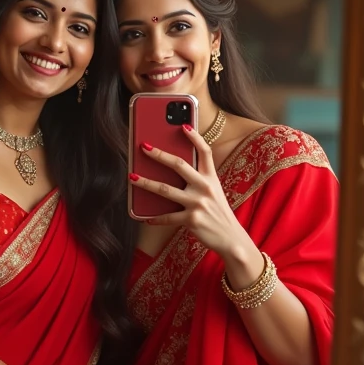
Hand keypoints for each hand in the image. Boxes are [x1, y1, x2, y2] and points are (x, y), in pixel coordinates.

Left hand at [129, 126, 244, 257]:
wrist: (231, 238)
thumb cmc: (218, 213)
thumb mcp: (213, 192)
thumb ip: (198, 180)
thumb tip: (172, 170)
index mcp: (212, 177)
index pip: (205, 151)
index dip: (194, 137)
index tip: (182, 125)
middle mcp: (205, 187)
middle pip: (179, 165)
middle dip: (159, 154)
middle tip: (143, 147)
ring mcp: (198, 203)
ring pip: (166, 189)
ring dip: (146, 183)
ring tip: (132, 177)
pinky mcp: (192, 220)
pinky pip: (167, 217)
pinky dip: (154, 218)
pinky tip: (145, 217)